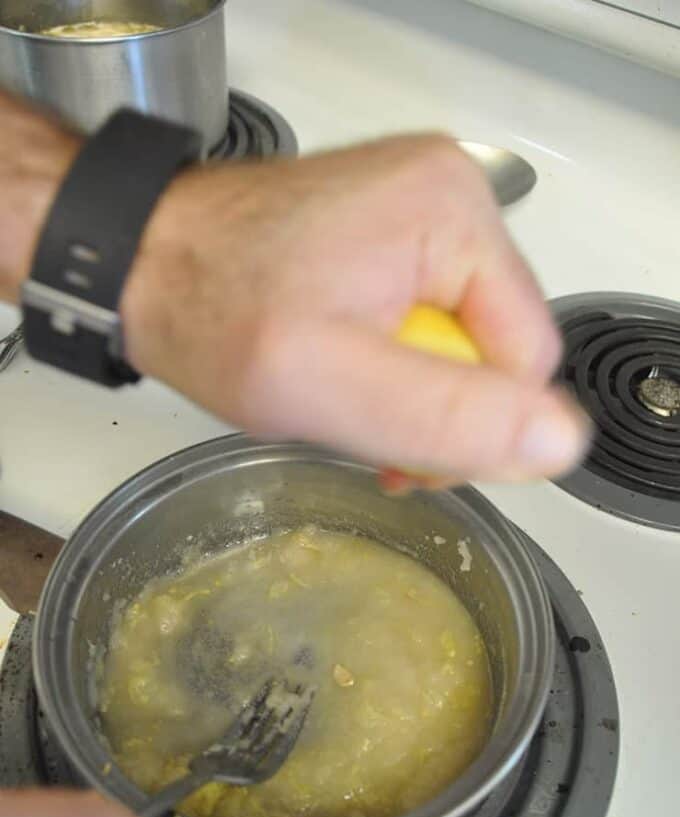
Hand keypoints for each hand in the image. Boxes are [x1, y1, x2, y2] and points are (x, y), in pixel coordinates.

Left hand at [122, 134, 589, 482]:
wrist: (141, 262)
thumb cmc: (212, 310)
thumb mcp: (329, 382)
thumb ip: (446, 415)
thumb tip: (560, 439)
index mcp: (452, 214)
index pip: (527, 360)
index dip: (473, 427)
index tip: (402, 457)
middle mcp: (447, 194)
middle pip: (498, 347)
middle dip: (439, 408)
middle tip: (363, 429)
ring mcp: (418, 207)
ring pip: (464, 340)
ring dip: (413, 389)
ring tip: (343, 396)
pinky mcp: (391, 227)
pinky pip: (429, 316)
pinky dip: (394, 359)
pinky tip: (346, 368)